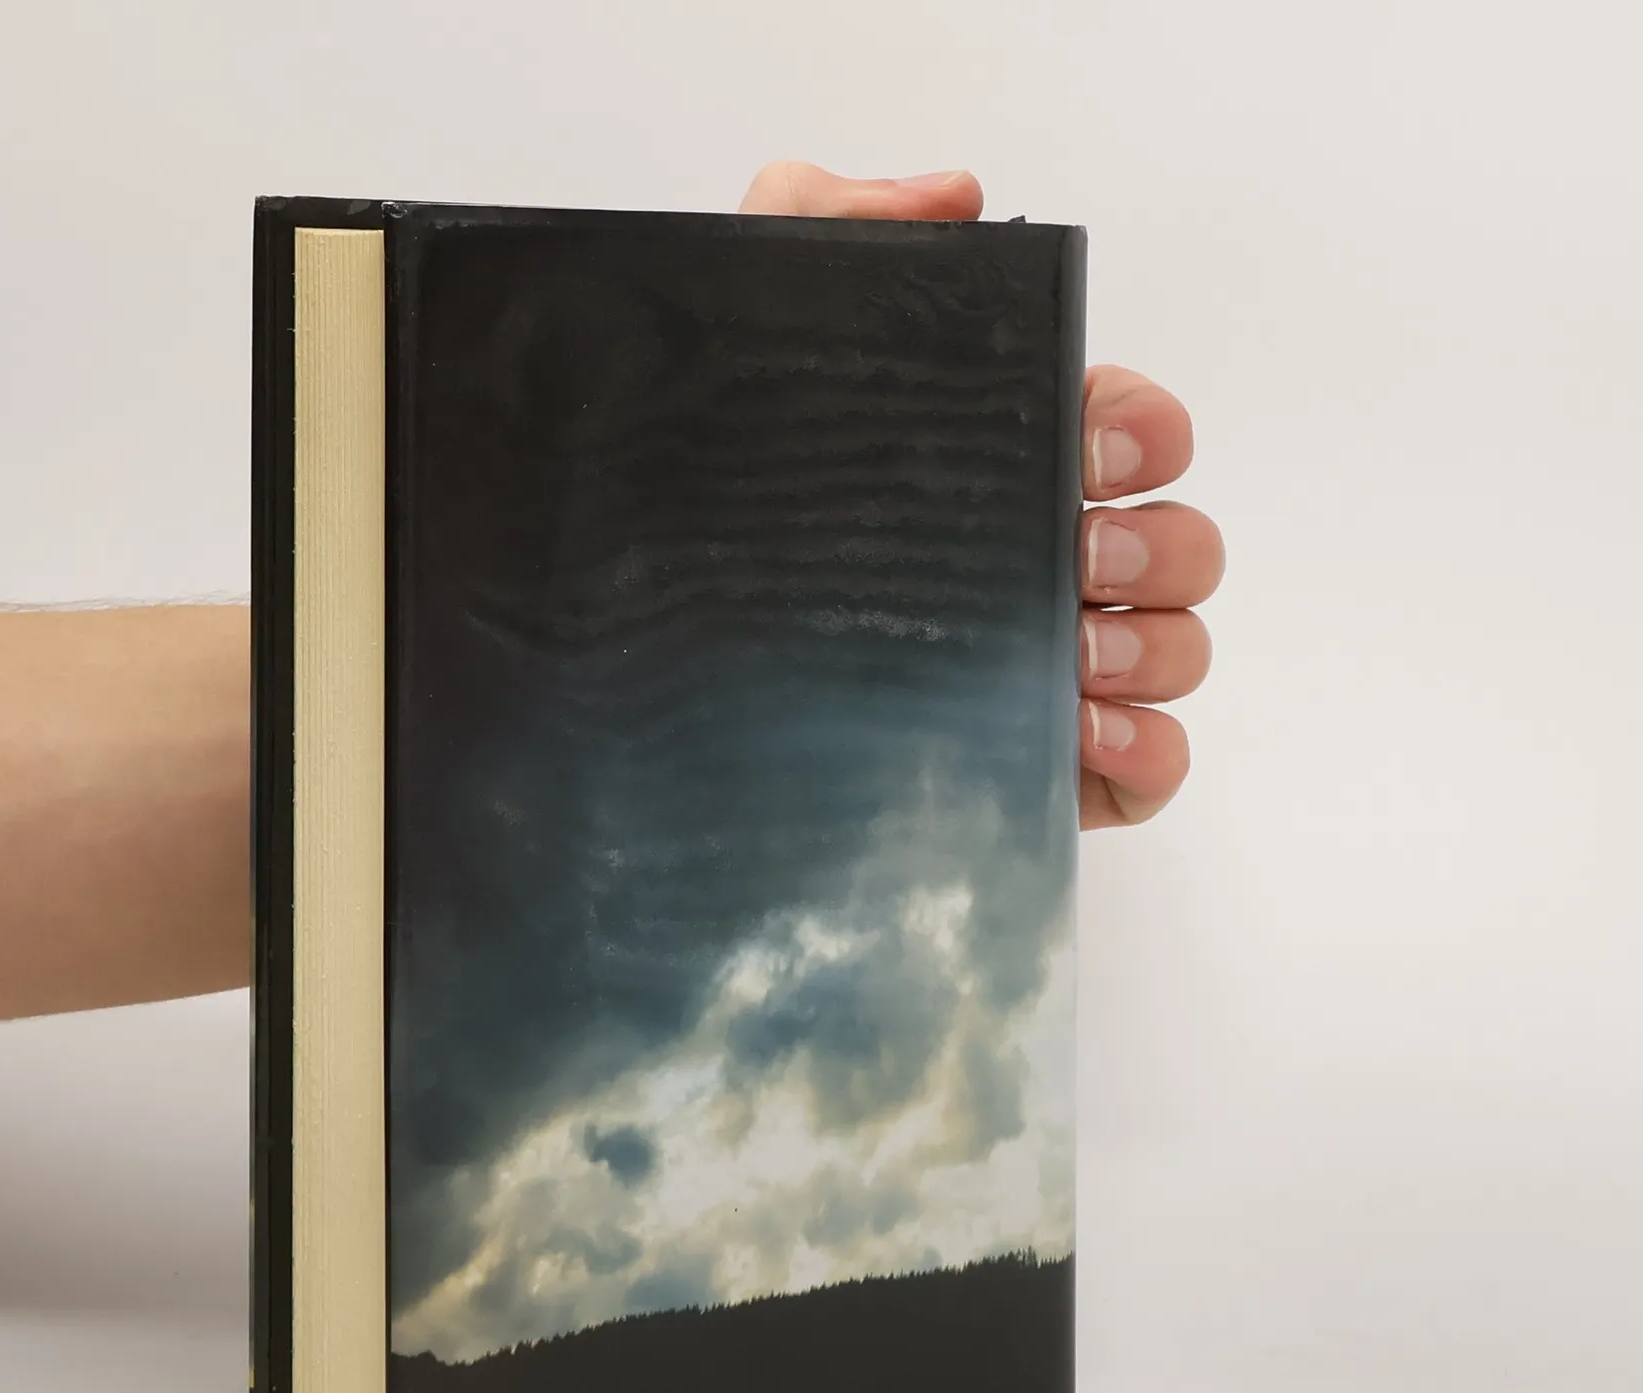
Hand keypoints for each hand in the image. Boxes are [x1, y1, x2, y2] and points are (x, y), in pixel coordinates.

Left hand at [740, 162, 1223, 828]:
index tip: (1091, 450)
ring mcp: (1045, 675)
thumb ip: (820, 224)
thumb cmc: (697, 516)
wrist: (635, 679)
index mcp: (996, 471)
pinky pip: (1152, 765)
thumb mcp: (738, 345)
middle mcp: (1035, 569)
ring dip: (1156, 648)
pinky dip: (1146, 747)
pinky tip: (1077, 731)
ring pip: (1179, 649)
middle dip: (1157, 545)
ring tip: (1068, 660)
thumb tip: (957, 198)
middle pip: (1180, 544)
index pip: (1131, 432)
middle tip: (1077, 559)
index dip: (1142, 431)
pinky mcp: (1041, 771)